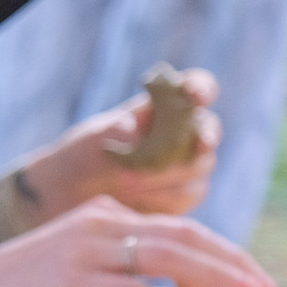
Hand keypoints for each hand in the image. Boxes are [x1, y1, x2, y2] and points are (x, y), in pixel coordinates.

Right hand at [0, 196, 273, 286]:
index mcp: (104, 219)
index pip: (177, 232)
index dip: (220, 254)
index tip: (249, 280)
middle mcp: (100, 224)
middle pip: (184, 237)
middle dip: (232, 261)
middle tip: (265, 286)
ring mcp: (87, 249)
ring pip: (168, 257)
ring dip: (216, 278)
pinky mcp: (73, 280)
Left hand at [23, 69, 221, 219]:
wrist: (76, 194)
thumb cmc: (88, 155)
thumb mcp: (96, 138)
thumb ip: (119, 134)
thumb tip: (136, 139)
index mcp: (165, 104)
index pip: (197, 86)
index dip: (201, 87)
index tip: (193, 94)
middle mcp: (184, 131)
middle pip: (209, 129)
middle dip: (201, 137)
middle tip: (194, 144)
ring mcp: (188, 163)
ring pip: (201, 165)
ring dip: (169, 175)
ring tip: (126, 184)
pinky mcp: (185, 193)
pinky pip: (189, 194)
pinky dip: (164, 198)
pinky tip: (134, 200)